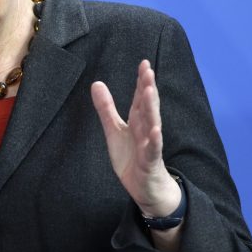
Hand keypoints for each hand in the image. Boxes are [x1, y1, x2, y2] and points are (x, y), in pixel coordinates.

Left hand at [91, 60, 180, 217]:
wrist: (146, 188)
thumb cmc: (132, 157)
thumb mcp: (114, 131)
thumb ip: (106, 108)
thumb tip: (96, 83)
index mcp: (137, 121)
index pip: (139, 98)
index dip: (141, 81)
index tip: (144, 63)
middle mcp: (146, 130)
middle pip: (147, 107)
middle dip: (147, 88)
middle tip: (148, 70)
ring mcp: (149, 145)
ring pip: (151, 124)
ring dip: (151, 108)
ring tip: (150, 91)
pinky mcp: (150, 161)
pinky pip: (153, 150)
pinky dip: (154, 140)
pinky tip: (155, 130)